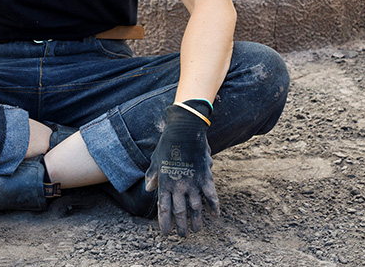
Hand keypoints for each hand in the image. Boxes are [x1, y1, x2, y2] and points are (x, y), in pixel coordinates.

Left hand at [144, 101, 218, 236]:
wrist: (185, 129)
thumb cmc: (168, 143)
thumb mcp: (156, 159)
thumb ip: (153, 175)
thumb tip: (148, 189)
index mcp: (165, 183)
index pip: (164, 209)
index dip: (165, 223)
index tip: (166, 233)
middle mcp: (179, 186)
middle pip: (180, 212)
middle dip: (181, 226)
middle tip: (183, 235)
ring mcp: (193, 183)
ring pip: (195, 208)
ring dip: (197, 221)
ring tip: (197, 230)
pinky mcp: (205, 177)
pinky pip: (211, 196)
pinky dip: (214, 206)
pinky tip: (215, 216)